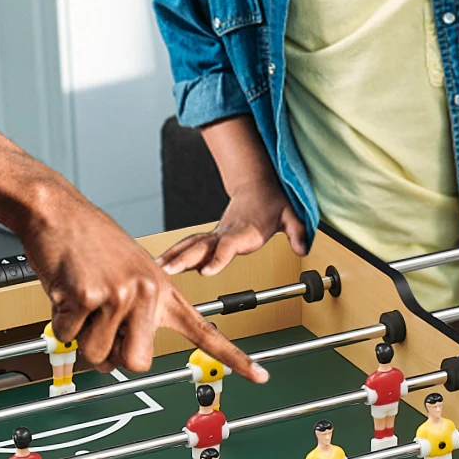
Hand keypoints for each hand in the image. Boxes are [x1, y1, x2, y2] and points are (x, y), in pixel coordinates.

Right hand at [18, 185, 267, 383]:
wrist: (58, 211)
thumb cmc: (88, 243)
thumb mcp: (129, 273)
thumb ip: (135, 313)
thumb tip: (120, 359)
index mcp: (163, 290)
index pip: (206, 331)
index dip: (234, 358)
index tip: (261, 376)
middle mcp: (148, 293)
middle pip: (137, 363)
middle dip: (111, 357)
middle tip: (97, 328)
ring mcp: (120, 294)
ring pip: (97, 355)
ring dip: (81, 337)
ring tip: (81, 298)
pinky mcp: (88, 295)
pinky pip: (67, 335)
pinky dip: (60, 320)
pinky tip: (64, 288)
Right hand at [157, 182, 307, 278]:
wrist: (258, 186)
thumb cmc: (273, 203)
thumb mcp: (291, 215)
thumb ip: (297, 231)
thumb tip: (302, 247)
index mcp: (244, 231)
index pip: (228, 246)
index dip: (218, 258)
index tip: (205, 272)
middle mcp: (225, 233)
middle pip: (201, 246)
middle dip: (183, 259)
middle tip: (166, 271)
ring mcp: (215, 235)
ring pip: (190, 245)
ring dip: (173, 257)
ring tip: (156, 270)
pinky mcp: (210, 238)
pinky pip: (189, 246)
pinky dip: (173, 254)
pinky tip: (160, 265)